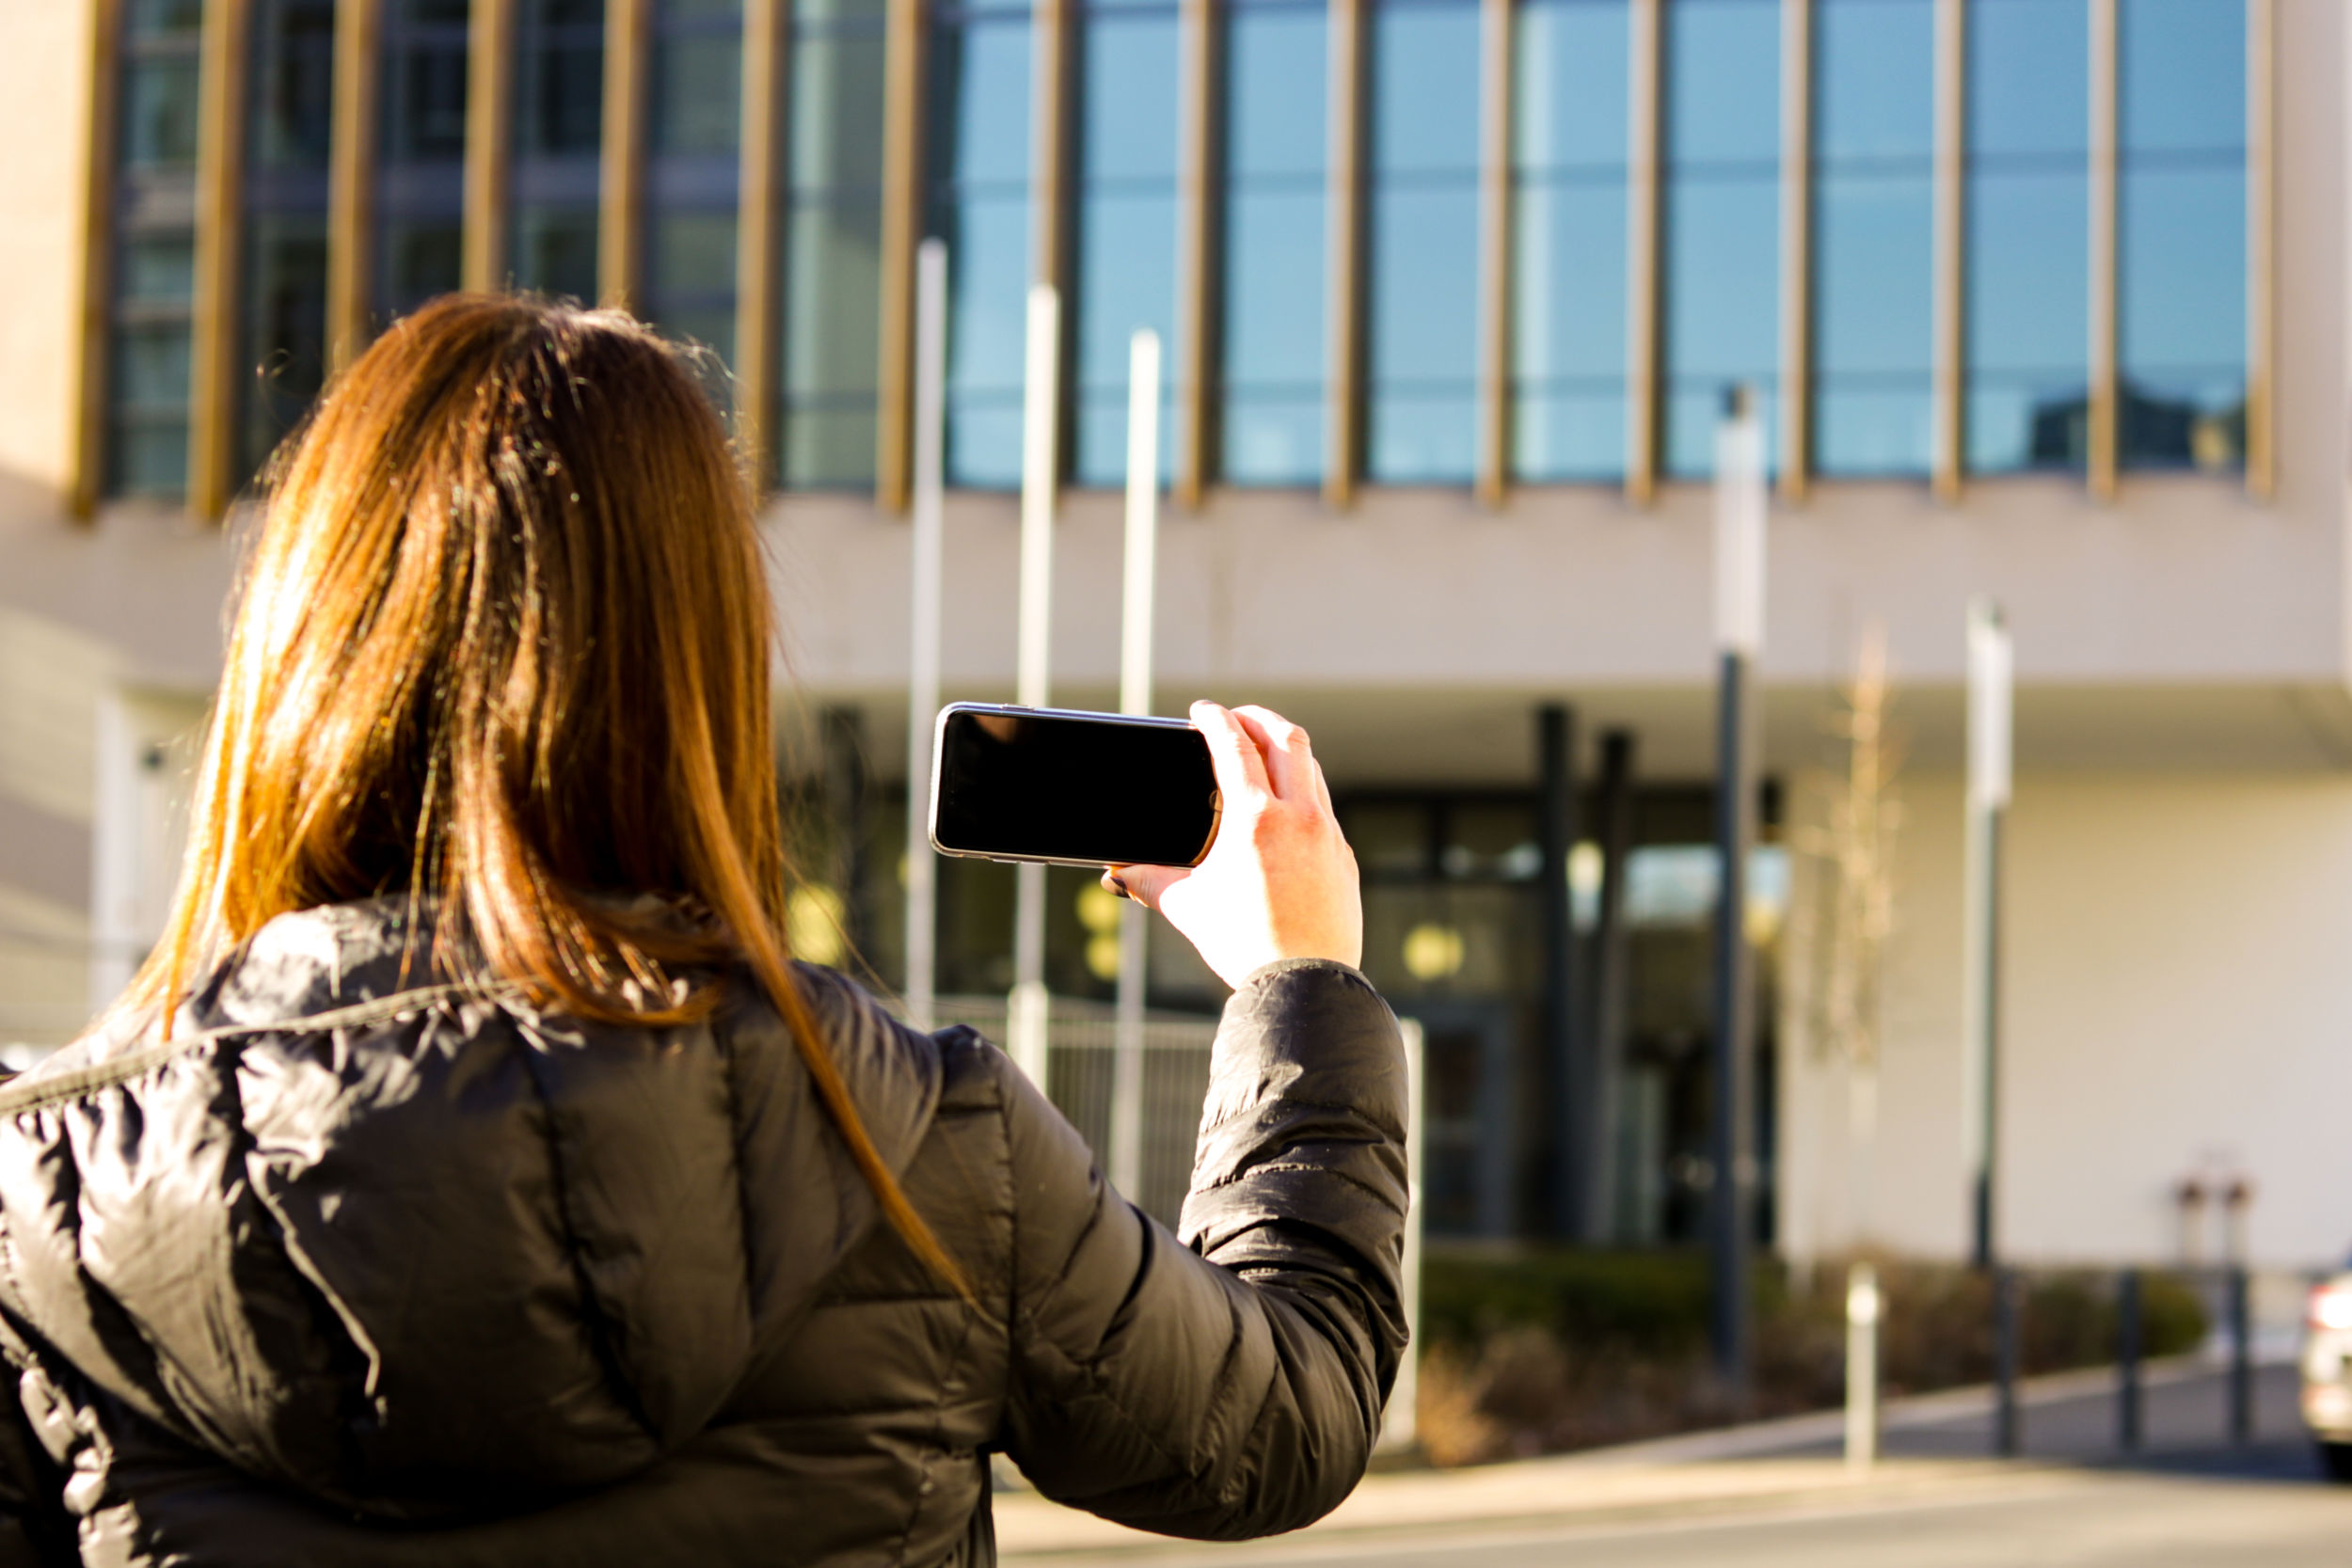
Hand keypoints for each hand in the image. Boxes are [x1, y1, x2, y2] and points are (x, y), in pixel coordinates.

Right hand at [1108, 702, 1362, 989]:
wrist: (1304, 982)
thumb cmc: (1244, 945)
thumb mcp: (1188, 907)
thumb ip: (1148, 881)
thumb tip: (1118, 873)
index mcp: (1255, 818)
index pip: (1234, 745)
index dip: (1214, 719)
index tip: (1202, 711)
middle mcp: (1298, 816)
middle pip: (1286, 738)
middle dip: (1258, 718)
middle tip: (1236, 718)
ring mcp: (1328, 834)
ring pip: (1311, 769)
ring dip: (1285, 750)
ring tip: (1263, 754)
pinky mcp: (1343, 857)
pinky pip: (1324, 807)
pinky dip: (1302, 791)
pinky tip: (1286, 809)